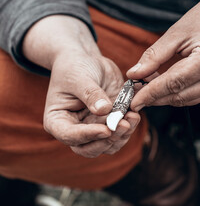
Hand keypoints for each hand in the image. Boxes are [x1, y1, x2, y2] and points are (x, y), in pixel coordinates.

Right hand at [23, 15, 139, 157]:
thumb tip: (104, 110)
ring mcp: (94, 128)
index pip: (70, 136)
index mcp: (57, 121)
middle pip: (91, 147)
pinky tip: (135, 115)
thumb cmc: (74, 67)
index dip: (88, 136)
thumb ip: (90, 94)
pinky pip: (120, 133)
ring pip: (108, 144)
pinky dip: (129, 127)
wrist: (86, 60)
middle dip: (109, 139)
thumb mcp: (79, 77)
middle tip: (124, 125)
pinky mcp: (110, 122)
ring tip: (133, 118)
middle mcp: (75, 129)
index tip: (106, 129)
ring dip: (122, 135)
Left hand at [127, 0, 199, 109]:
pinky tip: (166, 86)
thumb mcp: (176, 32)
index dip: (151, 93)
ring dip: (166, 97)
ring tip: (148, 88)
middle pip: (181, 96)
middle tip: (134, 94)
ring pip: (188, 100)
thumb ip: (154, 55)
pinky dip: (179, 93)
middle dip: (155, 97)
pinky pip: (197, 95)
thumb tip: (133, 74)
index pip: (174, 83)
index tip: (132, 101)